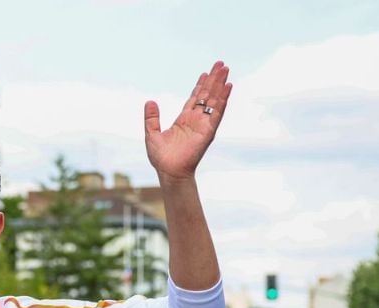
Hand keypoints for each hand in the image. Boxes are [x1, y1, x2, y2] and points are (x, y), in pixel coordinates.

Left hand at [144, 60, 231, 180]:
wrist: (169, 172)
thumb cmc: (161, 158)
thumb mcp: (151, 134)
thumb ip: (151, 118)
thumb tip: (150, 101)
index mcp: (183, 120)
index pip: (194, 98)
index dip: (200, 85)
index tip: (205, 73)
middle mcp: (195, 120)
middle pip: (207, 95)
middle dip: (213, 79)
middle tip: (220, 64)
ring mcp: (203, 124)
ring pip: (214, 100)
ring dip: (220, 84)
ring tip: (226, 69)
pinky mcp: (208, 130)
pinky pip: (217, 112)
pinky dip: (223, 99)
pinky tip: (228, 87)